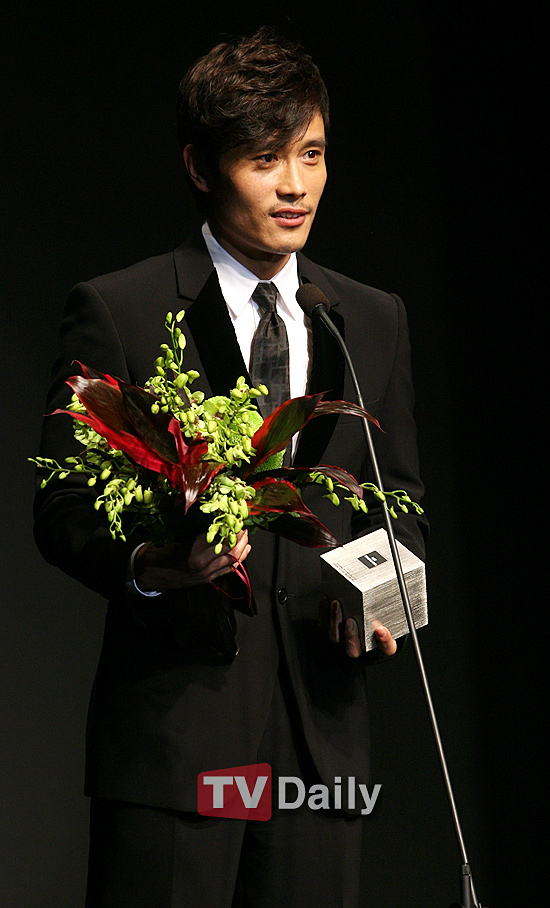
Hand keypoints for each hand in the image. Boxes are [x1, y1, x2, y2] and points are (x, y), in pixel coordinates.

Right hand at [135, 530, 250, 591]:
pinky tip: (241, 556)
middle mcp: (203, 566)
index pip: (222, 540)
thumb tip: (219, 523)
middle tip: (245, 530)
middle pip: (230, 553)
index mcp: (195, 553)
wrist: (151, 571)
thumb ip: (200, 534)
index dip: (232, 531)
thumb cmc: (163, 550)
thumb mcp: (180, 537)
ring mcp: (205, 575)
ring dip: (241, 552)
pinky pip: (225, 571)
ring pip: (231, 563)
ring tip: (246, 541)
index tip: (238, 522)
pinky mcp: (206, 580)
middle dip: (240, 541)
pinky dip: (235, 563)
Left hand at [318, 597, 396, 658]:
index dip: (384, 641)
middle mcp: (361, 644)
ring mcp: (344, 637)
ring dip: (335, 622)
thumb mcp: (391, 610)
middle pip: (354, 649)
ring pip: (336, 637)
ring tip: (337, 605)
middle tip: (351, 621)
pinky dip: (324, 613)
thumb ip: (394, 604)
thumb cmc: (380, 612)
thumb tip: (404, 582)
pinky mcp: (331, 628)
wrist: (367, 613)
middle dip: (351, 635)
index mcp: (381, 642)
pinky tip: (327, 600)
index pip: (386, 648)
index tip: (382, 630)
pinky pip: (323, 625)